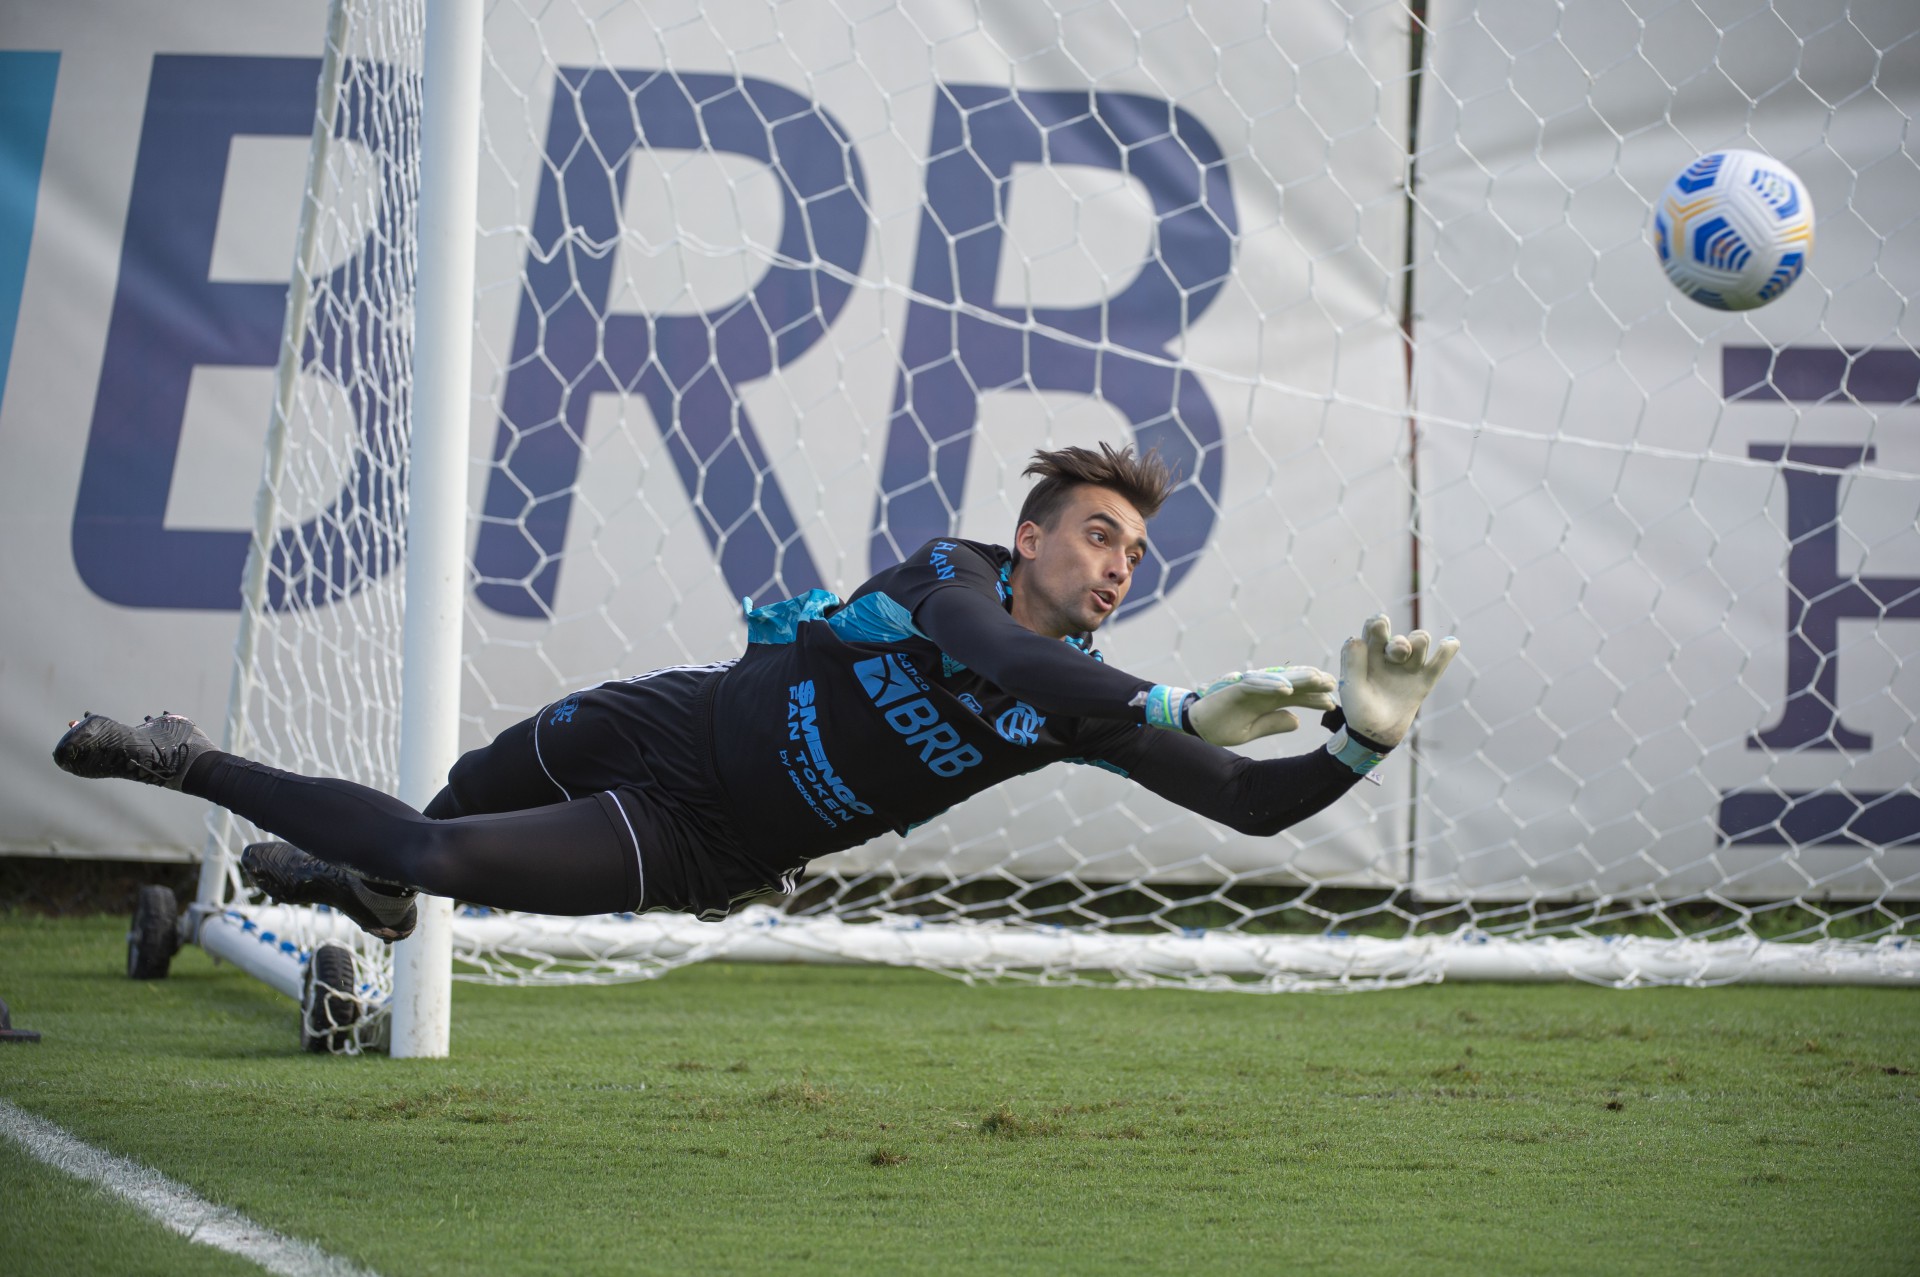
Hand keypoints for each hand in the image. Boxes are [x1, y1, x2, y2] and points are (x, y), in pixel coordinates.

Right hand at [1187, 666, 1337, 746]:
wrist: (1194, 724)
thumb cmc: (1221, 726)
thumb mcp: (1252, 730)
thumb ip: (1273, 724)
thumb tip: (1297, 721)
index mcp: (1266, 702)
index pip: (1295, 698)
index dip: (1313, 700)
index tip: (1332, 704)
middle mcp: (1261, 692)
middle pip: (1291, 685)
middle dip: (1312, 685)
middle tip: (1333, 684)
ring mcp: (1249, 688)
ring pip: (1277, 680)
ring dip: (1297, 679)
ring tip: (1317, 679)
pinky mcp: (1235, 688)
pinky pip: (1255, 685)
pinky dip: (1270, 685)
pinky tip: (1287, 689)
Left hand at [1336, 615, 1459, 747]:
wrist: (1375, 735)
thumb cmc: (1358, 711)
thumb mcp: (1350, 688)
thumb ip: (1352, 663)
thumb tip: (1357, 638)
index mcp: (1368, 654)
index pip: (1375, 628)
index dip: (1378, 623)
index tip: (1379, 626)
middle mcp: (1389, 657)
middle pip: (1400, 636)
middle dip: (1400, 642)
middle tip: (1396, 654)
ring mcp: (1407, 667)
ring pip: (1420, 641)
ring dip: (1418, 644)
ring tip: (1410, 660)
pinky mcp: (1423, 681)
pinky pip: (1438, 663)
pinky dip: (1446, 652)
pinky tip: (1451, 643)